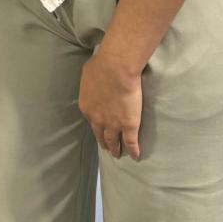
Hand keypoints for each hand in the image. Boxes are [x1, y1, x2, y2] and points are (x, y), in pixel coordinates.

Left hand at [79, 46, 142, 160]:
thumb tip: (92, 80)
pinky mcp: (129, 125)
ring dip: (115, 148)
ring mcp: (113, 124)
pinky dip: (133, 151)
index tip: (99, 127)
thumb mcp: (88, 74)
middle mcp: (97, 120)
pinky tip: (135, 156)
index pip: (91, 120)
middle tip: (107, 148)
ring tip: (118, 154)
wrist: (116, 69)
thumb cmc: (101, 66)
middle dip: (104, 142)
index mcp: (87, 107)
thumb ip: (90, 83)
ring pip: (114, 141)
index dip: (96, 124)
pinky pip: (131, 142)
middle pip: (100, 135)